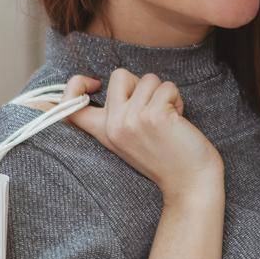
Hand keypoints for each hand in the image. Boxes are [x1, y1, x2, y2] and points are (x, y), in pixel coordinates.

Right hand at [61, 71, 222, 200]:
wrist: (190, 182)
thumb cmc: (167, 157)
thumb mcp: (130, 139)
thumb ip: (119, 115)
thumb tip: (120, 81)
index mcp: (104, 132)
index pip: (69, 107)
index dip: (73, 87)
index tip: (94, 84)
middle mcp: (113, 125)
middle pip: (119, 75)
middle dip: (142, 84)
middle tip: (154, 108)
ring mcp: (131, 120)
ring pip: (148, 79)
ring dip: (164, 93)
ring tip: (169, 118)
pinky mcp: (153, 116)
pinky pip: (167, 87)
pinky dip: (177, 98)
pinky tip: (178, 120)